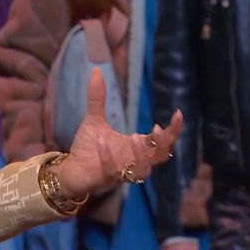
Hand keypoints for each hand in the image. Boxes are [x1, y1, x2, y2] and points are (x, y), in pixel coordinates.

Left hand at [52, 68, 182, 198]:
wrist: (71, 169)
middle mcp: (134, 161)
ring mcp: (122, 172)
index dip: (174, 130)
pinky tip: (101, 141)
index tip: (178, 113)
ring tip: (135, 136)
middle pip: (161, 157)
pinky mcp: (106, 178)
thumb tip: (95, 70)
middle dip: (163, 144)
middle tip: (157, 128)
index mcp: (137, 147)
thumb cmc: (88, 147)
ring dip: (141, 155)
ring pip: (143, 171)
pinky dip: (108, 157)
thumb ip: (97, 98)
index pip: (164, 141)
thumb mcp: (94, 119)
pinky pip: (112, 171)